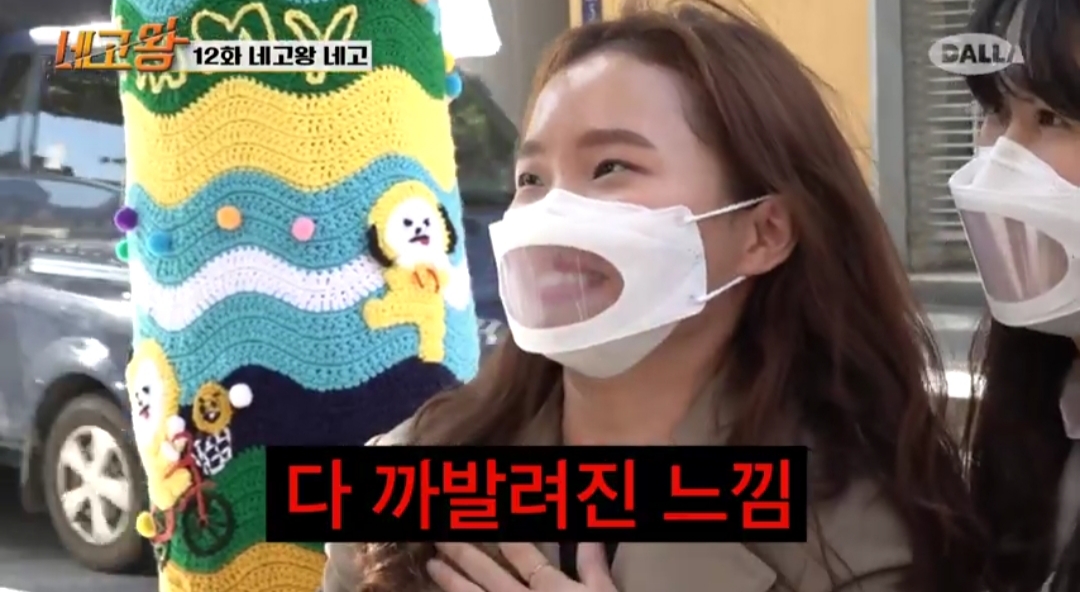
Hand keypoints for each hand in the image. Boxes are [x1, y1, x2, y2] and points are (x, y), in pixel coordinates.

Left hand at [427, 542, 617, 591]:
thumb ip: (593, 567)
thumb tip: (589, 534)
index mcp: (550, 589)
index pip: (522, 555)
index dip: (504, 537)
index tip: (483, 519)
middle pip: (487, 573)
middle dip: (464, 553)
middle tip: (441, 536)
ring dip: (452, 581)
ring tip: (432, 566)